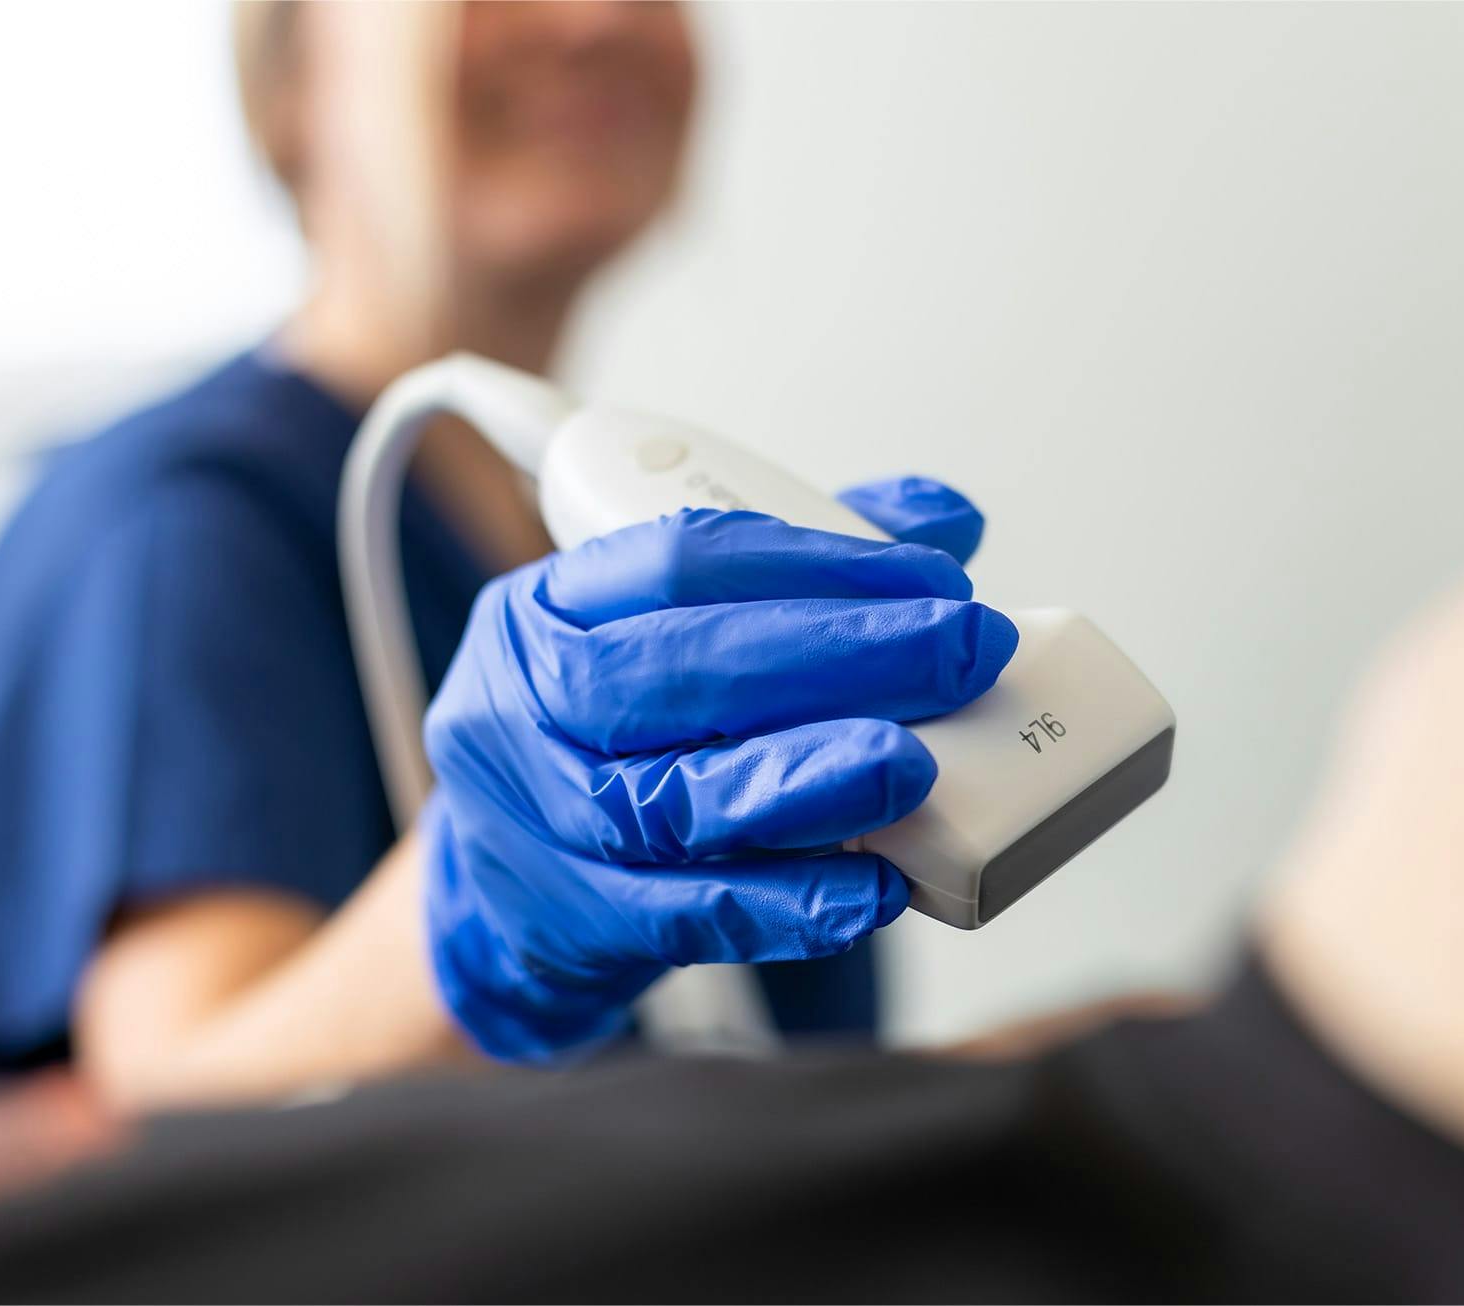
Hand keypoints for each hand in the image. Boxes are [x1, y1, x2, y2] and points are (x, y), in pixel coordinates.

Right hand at [422, 479, 1012, 1061]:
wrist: (500, 891)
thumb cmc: (606, 737)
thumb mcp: (662, 634)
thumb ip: (795, 573)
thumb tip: (941, 516)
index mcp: (549, 606)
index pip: (685, 561)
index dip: (821, 564)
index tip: (938, 578)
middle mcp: (531, 704)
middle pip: (684, 672)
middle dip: (841, 656)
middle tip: (963, 652)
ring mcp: (548, 819)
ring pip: (680, 800)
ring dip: (811, 782)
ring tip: (913, 767)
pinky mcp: (580, 921)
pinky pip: (693, 914)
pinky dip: (790, 903)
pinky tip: (877, 887)